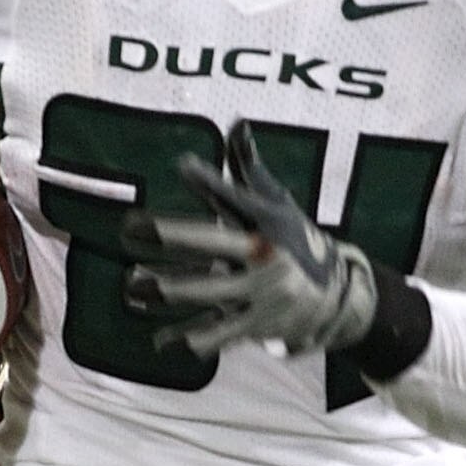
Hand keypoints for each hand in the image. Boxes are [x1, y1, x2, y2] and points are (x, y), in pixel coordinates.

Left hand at [121, 124, 379, 358]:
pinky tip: (160, 341)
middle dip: (170, 236)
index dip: (210, 182)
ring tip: (131, 285)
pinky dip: (187, 338)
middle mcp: (262, 256)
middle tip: (128, 227)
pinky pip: (216, 334)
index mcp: (265, 223)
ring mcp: (258, 294)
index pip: (234, 198)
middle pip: (212, 244)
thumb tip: (237, 123)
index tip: (184, 166)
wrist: (337, 296)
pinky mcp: (253, 325)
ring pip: (206, 292)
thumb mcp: (277, 203)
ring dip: (166, 288)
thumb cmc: (293, 239)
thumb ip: (249, 168)